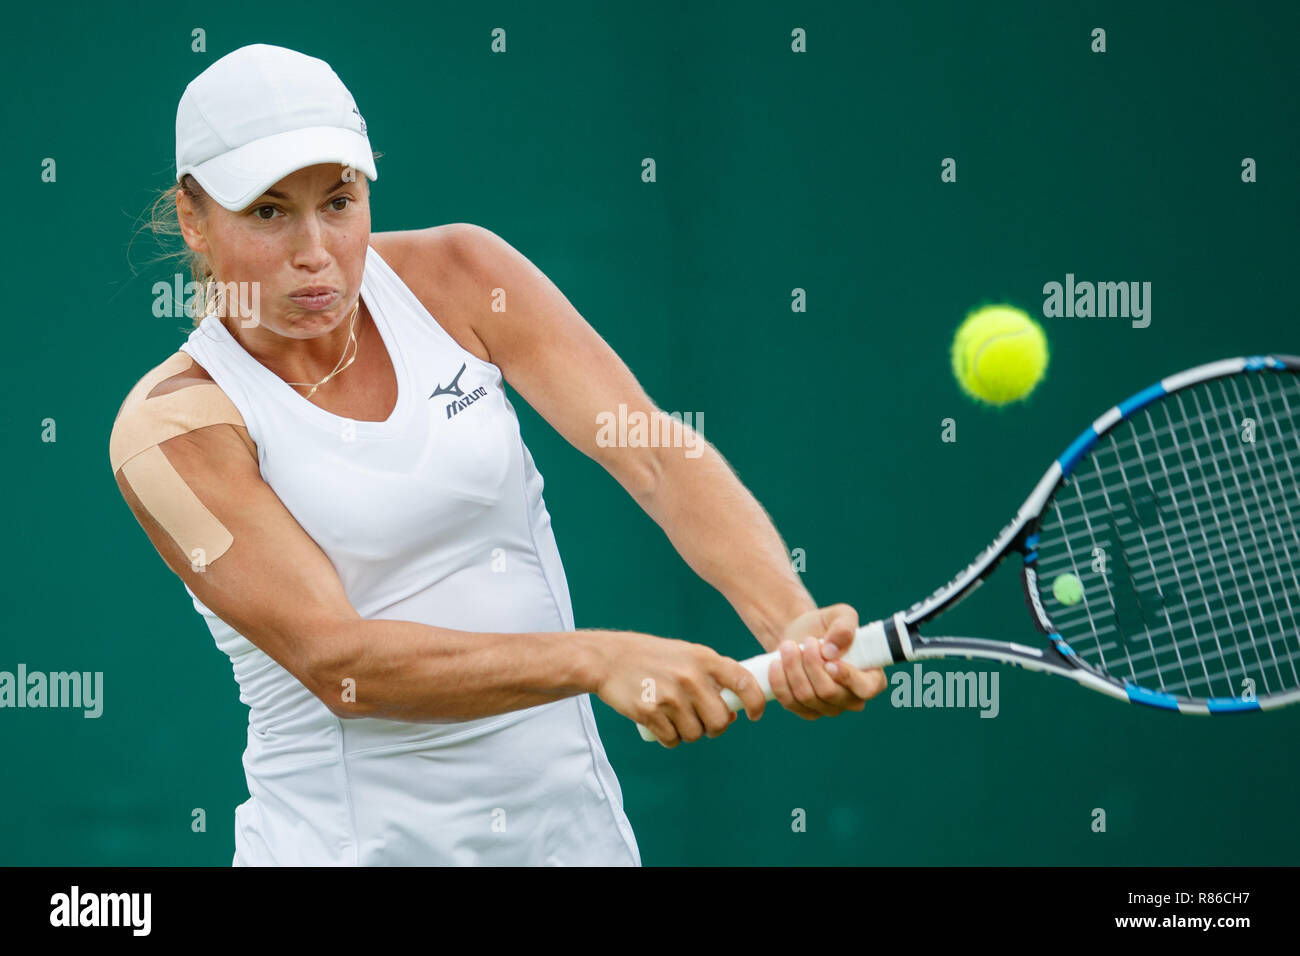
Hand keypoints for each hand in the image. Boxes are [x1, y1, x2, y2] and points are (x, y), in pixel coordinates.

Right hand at [591, 631, 767, 746]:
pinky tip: (660, 722)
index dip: (756, 702)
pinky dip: (669, 737)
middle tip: (701, 721)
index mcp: (704, 658)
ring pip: (695, 734)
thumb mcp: (687, 655)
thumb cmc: (653, 658)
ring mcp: (669, 695)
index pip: (743, 682)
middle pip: (720, 720)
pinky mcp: (649, 712)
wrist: (608, 659)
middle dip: (713, 727)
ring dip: (688, 732)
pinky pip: (672, 739)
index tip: (755, 715)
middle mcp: (690, 676)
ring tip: (674, 716)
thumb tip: (734, 712)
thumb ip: (712, 678)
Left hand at [767, 604, 887, 719]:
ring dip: (793, 669)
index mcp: (871, 678)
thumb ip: (844, 626)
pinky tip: (777, 663)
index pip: (866, 688)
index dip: (848, 678)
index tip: (829, 661)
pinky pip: (791, 703)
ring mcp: (829, 708)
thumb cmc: (826, 626)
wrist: (800, 635)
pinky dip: (780, 682)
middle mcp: (852, 698)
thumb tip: (832, 651)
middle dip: (812, 665)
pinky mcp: (807, 711)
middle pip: (829, 693)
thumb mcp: (840, 615)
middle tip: (806, 642)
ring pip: (807, 697)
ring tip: (788, 646)